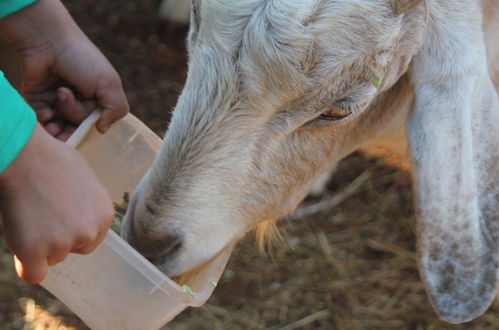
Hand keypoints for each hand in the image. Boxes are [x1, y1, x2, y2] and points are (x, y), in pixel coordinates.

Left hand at [0, 0, 128, 139]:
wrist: (48, 41)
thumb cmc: (83, 60)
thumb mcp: (110, 84)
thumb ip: (116, 109)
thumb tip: (102, 130)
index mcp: (98, 99)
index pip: (96, 124)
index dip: (90, 127)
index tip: (87, 120)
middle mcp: (79, 102)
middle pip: (76, 127)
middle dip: (71, 119)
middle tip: (64, 98)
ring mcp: (57, 103)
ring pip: (58, 128)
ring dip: (56, 127)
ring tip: (51, 113)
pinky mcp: (38, 101)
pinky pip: (40, 122)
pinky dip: (43, 121)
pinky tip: (45, 112)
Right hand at [0, 124, 113, 282]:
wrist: (25, 154)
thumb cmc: (51, 159)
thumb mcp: (85, 181)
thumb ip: (87, 204)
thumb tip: (79, 215)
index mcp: (104, 215)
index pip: (90, 239)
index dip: (71, 230)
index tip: (57, 218)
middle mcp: (89, 231)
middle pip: (73, 250)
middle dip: (57, 240)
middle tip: (41, 216)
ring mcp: (63, 242)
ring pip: (51, 259)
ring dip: (39, 246)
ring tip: (29, 215)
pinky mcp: (36, 251)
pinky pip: (33, 274)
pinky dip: (26, 265)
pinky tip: (20, 246)